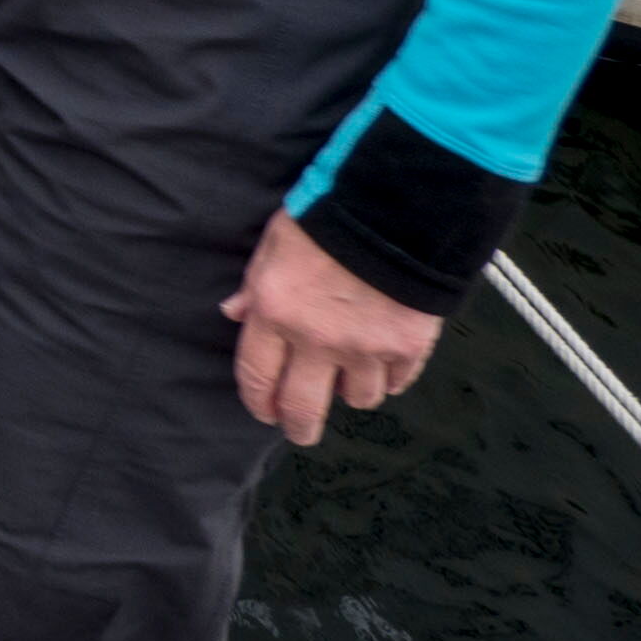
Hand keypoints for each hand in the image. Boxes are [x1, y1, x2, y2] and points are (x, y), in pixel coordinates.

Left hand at [223, 211, 444, 445]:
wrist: (393, 208)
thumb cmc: (327, 217)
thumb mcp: (275, 243)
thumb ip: (254, 285)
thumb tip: (234, 314)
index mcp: (275, 312)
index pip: (257, 376)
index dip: (259, 402)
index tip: (264, 413)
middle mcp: (316, 340)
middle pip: (303, 408)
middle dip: (298, 427)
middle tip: (300, 432)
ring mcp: (363, 348)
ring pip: (357, 399)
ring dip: (350, 392)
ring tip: (348, 377)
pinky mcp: (405, 348)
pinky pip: (396, 383)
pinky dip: (389, 377)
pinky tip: (383, 363)